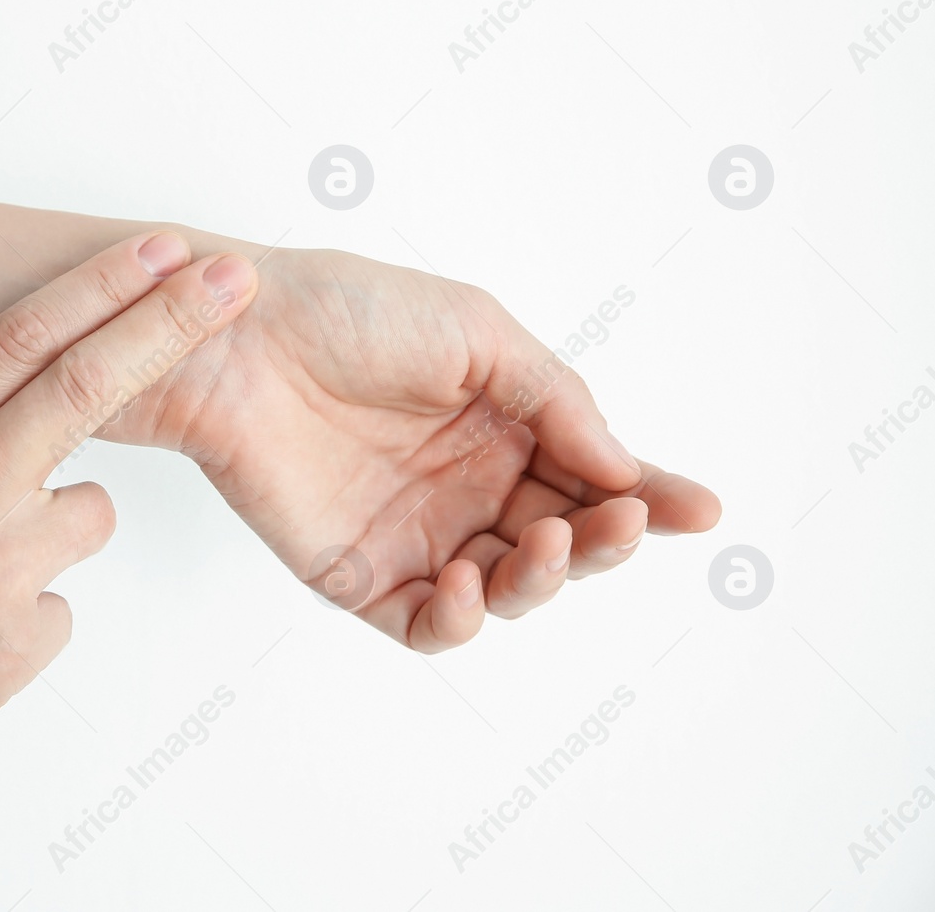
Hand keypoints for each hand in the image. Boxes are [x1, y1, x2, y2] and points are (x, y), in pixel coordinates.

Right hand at [0, 232, 257, 797]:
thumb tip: (32, 401)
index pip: (25, 335)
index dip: (104, 284)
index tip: (162, 250)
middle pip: (92, 385)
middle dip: (172, 322)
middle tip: (232, 282)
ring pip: (90, 513)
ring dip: (55, 527)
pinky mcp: (17, 647)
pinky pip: (63, 603)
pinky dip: (28, 610)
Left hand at [106, 246, 719, 652]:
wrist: (236, 334)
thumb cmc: (349, 312)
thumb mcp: (479, 333)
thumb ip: (557, 401)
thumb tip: (627, 469)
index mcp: (503, 427)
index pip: (594, 476)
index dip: (648, 497)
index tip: (698, 508)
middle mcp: (467, 487)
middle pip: (563, 542)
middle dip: (605, 541)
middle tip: (616, 520)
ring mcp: (416, 533)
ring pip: (509, 590)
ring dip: (545, 579)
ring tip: (547, 539)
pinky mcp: (358, 573)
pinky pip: (429, 622)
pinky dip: (464, 618)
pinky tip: (474, 579)